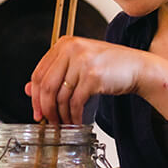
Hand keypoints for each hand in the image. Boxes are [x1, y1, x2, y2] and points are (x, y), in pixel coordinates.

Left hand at [25, 37, 147, 124]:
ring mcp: (83, 62)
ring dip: (61, 115)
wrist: (138, 67)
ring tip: (65, 123)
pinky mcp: (93, 76)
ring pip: (60, 96)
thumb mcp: (79, 65)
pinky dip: (74, 116)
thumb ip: (55, 74)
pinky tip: (76, 121)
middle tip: (48, 121)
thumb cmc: (111, 66)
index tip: (37, 111)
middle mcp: (72, 49)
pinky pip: (76, 102)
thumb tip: (29, 90)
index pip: (38, 73)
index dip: (35, 96)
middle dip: (45, 108)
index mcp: (65, 43)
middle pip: (46, 86)